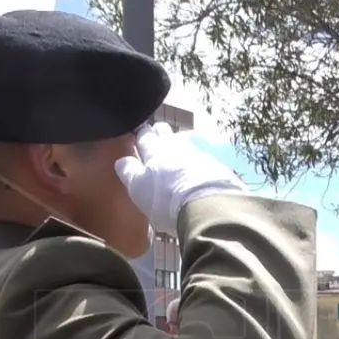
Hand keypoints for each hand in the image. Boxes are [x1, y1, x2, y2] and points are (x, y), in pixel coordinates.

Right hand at [114, 122, 243, 235]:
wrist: (208, 206)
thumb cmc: (166, 199)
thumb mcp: (139, 189)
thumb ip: (129, 173)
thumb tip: (122, 161)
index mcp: (154, 151)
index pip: (145, 136)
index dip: (142, 134)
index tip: (140, 134)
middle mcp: (176, 146)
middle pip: (165, 132)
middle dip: (159, 132)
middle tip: (156, 136)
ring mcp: (198, 154)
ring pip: (184, 143)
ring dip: (179, 146)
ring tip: (176, 153)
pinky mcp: (217, 166)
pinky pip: (203, 158)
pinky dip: (197, 162)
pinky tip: (198, 171)